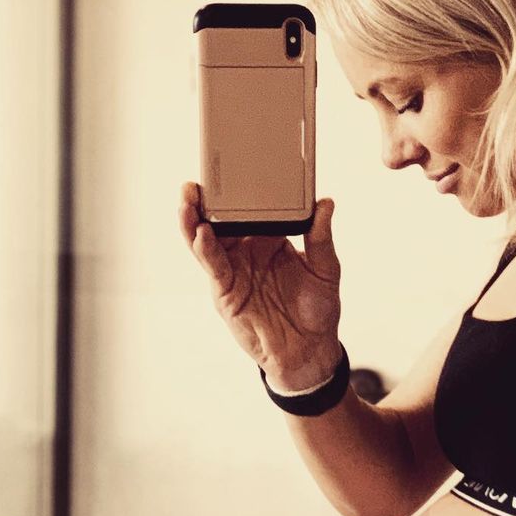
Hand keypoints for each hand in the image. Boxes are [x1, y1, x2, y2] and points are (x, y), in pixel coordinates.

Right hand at [177, 183, 341, 384]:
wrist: (309, 351)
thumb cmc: (317, 310)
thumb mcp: (325, 269)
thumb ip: (321, 238)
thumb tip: (326, 203)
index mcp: (269, 239)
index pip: (250, 208)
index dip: (238, 189)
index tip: (232, 164)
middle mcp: (246, 250)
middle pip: (220, 218)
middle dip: (207, 198)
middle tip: (200, 176)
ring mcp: (233, 270)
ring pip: (206, 238)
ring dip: (194, 218)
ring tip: (189, 196)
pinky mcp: (225, 291)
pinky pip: (213, 266)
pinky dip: (205, 248)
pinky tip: (202, 232)